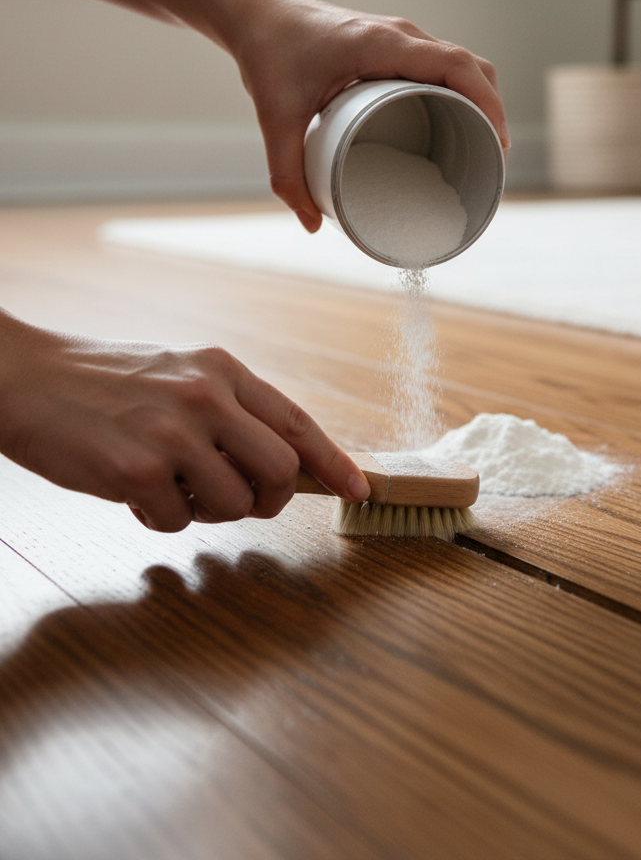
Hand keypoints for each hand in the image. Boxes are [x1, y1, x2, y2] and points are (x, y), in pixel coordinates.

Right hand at [0, 312, 370, 531]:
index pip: (297, 422)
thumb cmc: (104, 382)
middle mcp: (206, 396)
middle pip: (281, 472)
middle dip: (269, 500)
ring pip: (233, 505)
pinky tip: (134, 494)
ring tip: (170, 488)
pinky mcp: (137, 470)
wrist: (25, 379)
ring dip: (207, 512)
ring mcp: (173, 432)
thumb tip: (286, 462)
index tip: (358, 488)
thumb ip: (231, 410)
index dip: (333, 461)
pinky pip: (179, 522)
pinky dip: (161, 519)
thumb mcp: (178, 374)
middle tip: (238, 501)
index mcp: (222, 369)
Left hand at [223, 0, 510, 230]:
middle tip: (492, 156)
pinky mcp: (393, 44)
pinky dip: (460, 90)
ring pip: (461, 63)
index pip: (456, 66)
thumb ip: (287, 174)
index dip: (486, 102)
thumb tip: (311, 225)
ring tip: (480, 144)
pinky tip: (455, 121)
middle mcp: (400, 35)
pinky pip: (442, 63)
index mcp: (382, 45)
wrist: (257, 15)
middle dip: (492, 110)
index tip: (497, 142)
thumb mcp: (275, 118)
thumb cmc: (268, 55)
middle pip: (471, 66)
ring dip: (479, 99)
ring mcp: (400, 37)